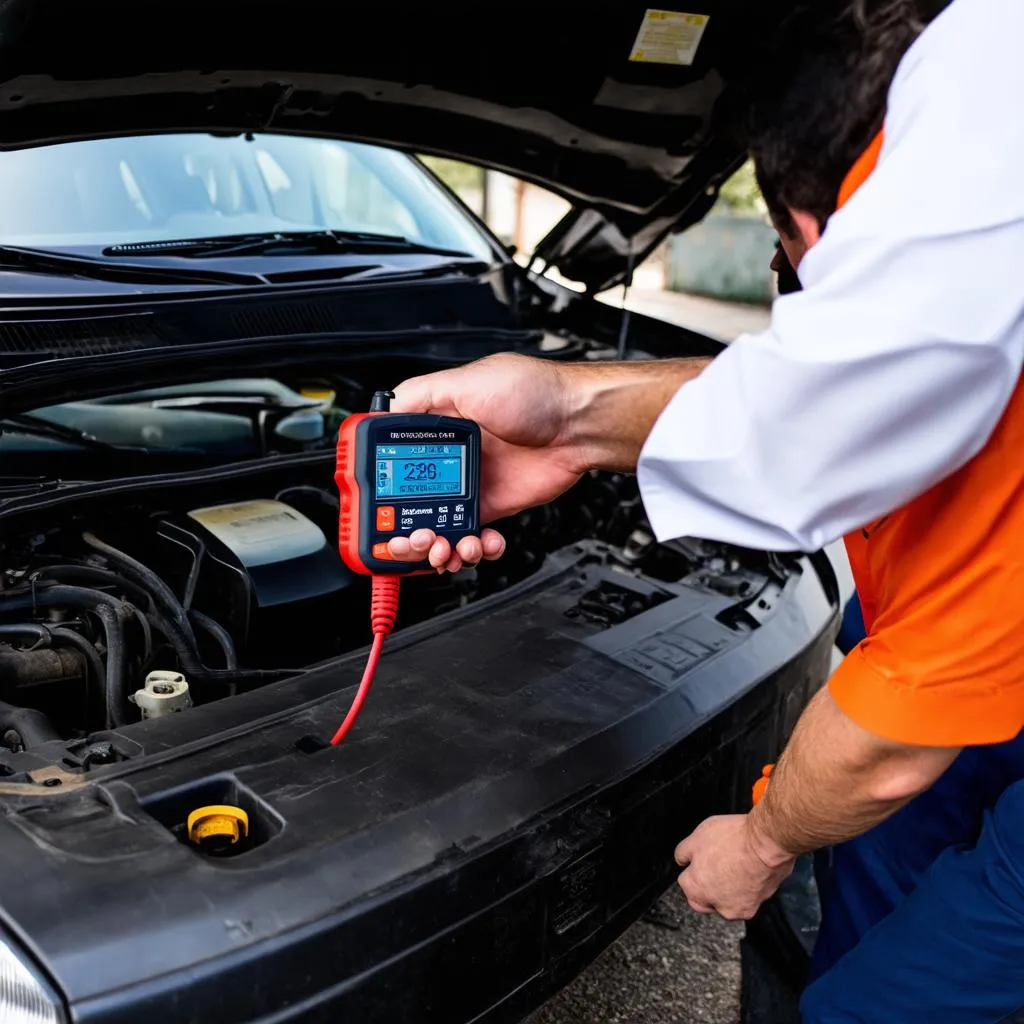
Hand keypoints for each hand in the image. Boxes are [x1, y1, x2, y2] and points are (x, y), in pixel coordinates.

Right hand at [388, 351, 708, 571]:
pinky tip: (478, 544)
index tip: (376, 505)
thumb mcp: (468, 380)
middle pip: (411, 502)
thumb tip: (382, 412)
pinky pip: (473, 536)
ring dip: (438, 545)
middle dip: (406, 528)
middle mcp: (452, 456)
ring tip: (447, 548)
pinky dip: (472, 548)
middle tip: (413, 539)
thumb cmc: (535, 393)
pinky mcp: (495, 507)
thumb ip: (421, 395)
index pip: (395, 460)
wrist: (579, 425)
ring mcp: (472, 484)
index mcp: (438, 426)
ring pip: (440, 526)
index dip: (382, 485)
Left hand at [674, 814, 794, 920]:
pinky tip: (746, 872)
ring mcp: (735, 909)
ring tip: (733, 866)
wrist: (767, 844)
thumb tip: (681, 859)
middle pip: (702, 899)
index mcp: (696, 887)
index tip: (701, 859)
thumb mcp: (698, 836)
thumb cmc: (734, 839)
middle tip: (714, 867)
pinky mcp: (754, 907)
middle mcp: (714, 904)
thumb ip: (684, 852)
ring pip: (723, 902)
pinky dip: (743, 891)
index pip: (685, 882)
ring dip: (725, 890)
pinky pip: (743, 901)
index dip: (693, 867)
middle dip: (704, 887)